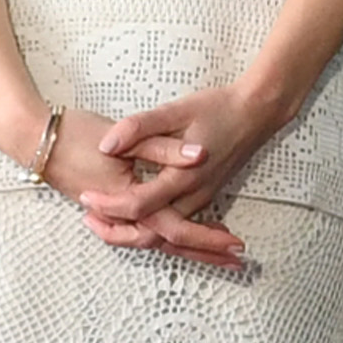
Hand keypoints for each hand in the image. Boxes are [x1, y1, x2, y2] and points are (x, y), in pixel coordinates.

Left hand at [80, 80, 283, 262]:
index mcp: (183, 176)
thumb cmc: (218, 108)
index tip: (85, 196)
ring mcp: (201, 199)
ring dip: (134, 234)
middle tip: (88, 221)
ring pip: (166, 235)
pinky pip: (177, 226)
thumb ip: (138, 127)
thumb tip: (107, 145)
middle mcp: (194, 195)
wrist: (257, 111)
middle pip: (152, 234)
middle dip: (117, 233)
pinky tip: (132, 221)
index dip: (108, 205)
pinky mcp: (204, 196)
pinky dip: (154, 230)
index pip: (138, 205)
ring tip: (102, 224)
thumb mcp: (175, 111)